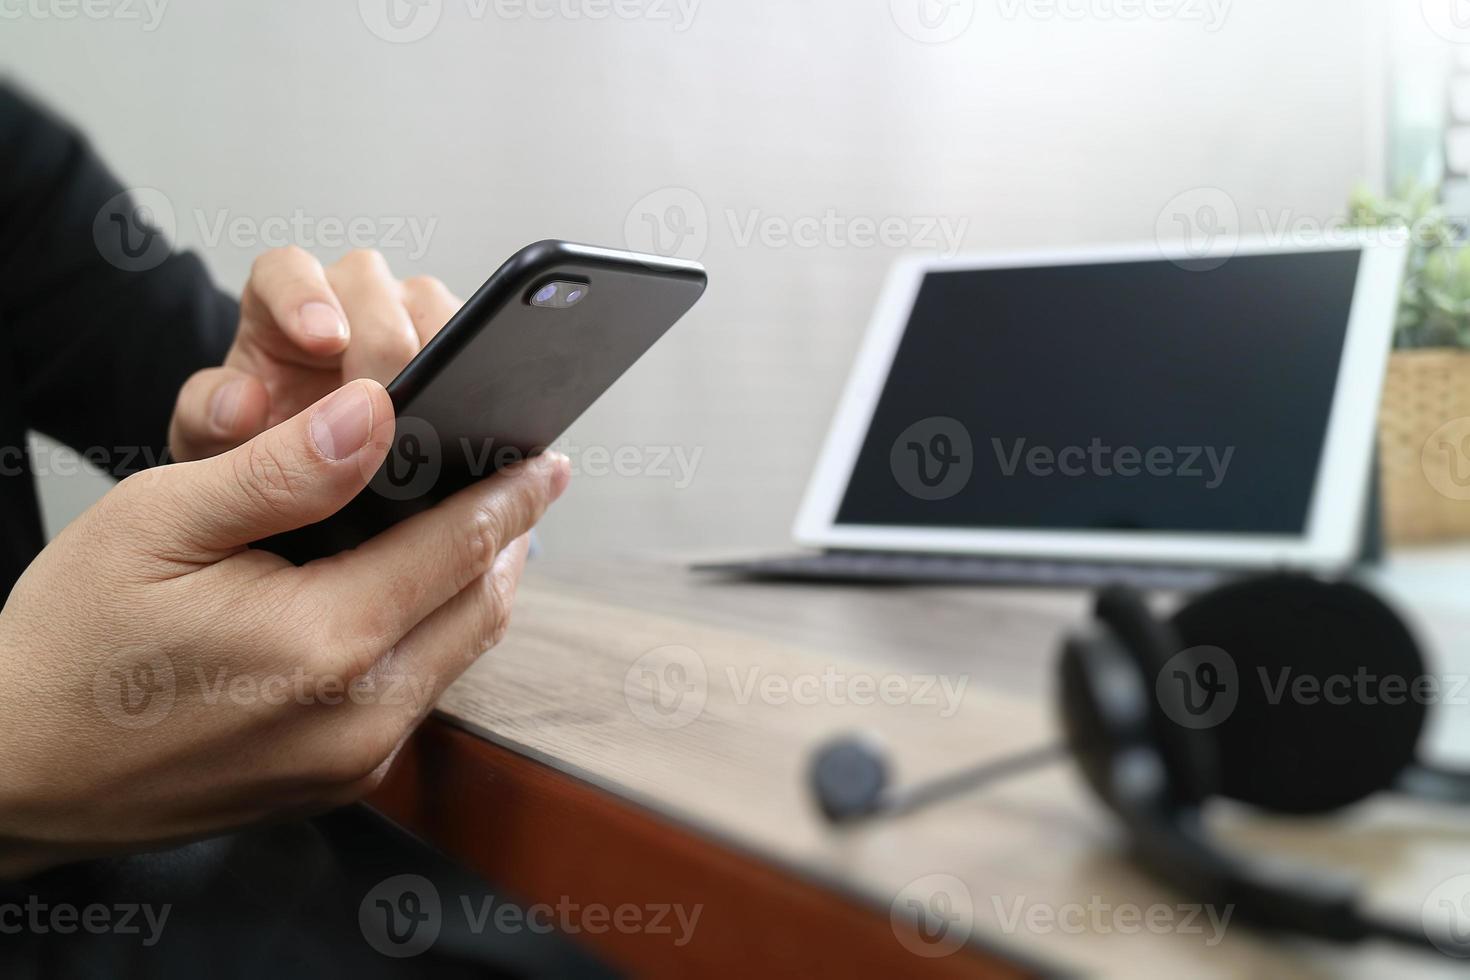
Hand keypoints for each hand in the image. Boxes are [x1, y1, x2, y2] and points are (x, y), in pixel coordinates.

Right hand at [0, 380, 568, 877]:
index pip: (460, 548)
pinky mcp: (336, 784)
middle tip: (520, 486)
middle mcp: (360, 716)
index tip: (548, 459)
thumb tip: (375, 411)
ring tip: (479, 529)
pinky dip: (435, 636)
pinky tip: (413, 595)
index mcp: (325, 643)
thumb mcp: (159, 525)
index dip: (511, 494)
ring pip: (459, 655)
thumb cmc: (69, 643)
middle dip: (508, 539)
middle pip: (481, 607)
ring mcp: (352, 762)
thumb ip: (282, 469)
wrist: (10, 774)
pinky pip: (420, 696)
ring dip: (477, 588)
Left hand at [168, 247, 461, 461]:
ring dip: (437, 354)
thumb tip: (242, 404)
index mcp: (279, 304)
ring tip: (436, 409)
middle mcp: (347, 301)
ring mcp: (407, 322)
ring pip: (433, 306)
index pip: (288, 272)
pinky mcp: (454, 354)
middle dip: (381, 344)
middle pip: (372, 288)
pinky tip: (477, 418)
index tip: (323, 340)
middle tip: (385, 404)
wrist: (306, 483)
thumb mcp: (212, 441)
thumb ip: (208, 418)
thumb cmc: (257, 448)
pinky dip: (477, 375)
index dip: (306, 298)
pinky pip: (476, 344)